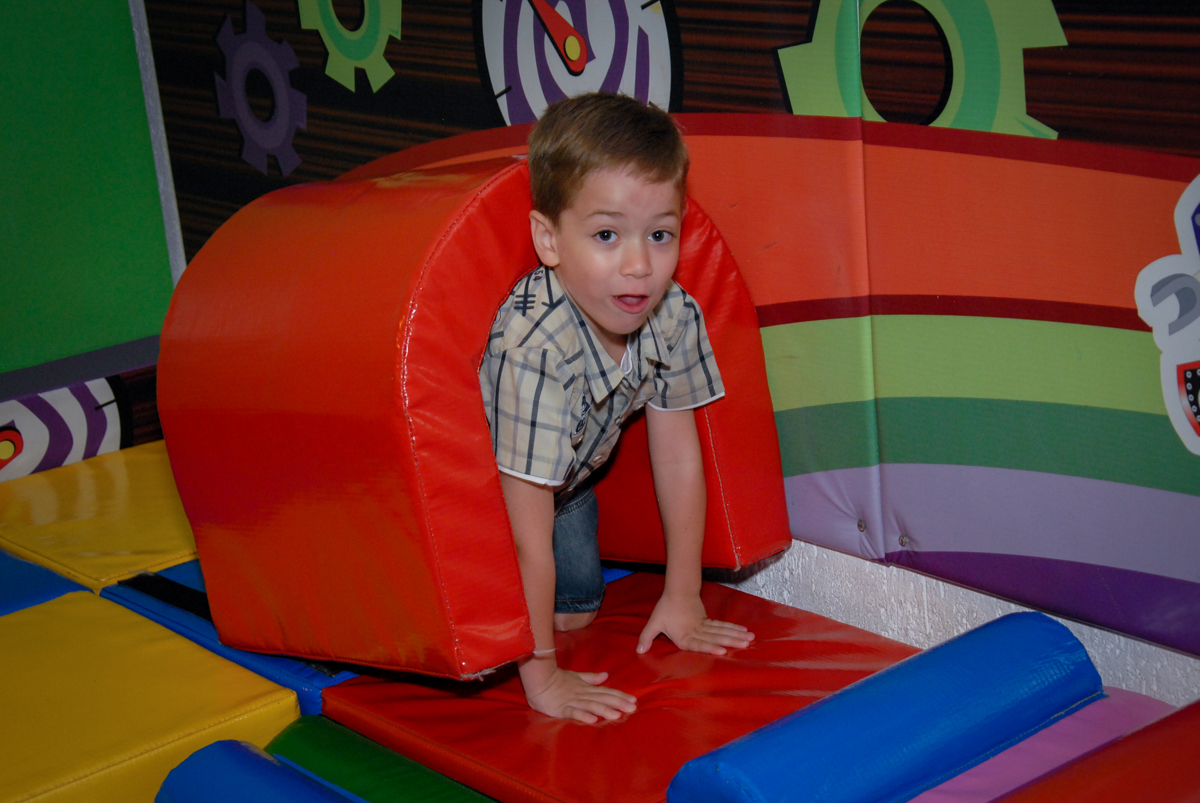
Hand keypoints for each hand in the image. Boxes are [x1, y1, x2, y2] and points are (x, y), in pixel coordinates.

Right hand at [520, 656, 637, 723]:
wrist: (538, 680)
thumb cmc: (557, 679)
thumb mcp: (576, 677)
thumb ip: (591, 678)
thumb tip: (606, 676)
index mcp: (586, 688)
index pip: (606, 692)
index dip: (620, 696)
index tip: (634, 700)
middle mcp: (582, 694)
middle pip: (603, 699)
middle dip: (618, 703)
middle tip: (632, 708)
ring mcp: (572, 701)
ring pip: (591, 706)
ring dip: (604, 710)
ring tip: (617, 715)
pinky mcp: (562, 709)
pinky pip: (574, 712)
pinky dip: (583, 716)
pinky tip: (593, 720)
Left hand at [636, 593, 754, 654]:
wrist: (677, 591)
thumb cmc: (665, 609)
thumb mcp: (654, 623)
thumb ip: (646, 637)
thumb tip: (639, 650)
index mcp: (683, 636)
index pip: (698, 644)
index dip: (710, 647)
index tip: (722, 651)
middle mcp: (696, 632)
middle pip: (715, 637)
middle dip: (731, 641)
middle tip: (745, 644)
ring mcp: (703, 626)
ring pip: (721, 630)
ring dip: (736, 635)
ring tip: (750, 638)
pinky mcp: (707, 620)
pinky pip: (722, 626)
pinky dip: (733, 628)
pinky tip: (743, 631)